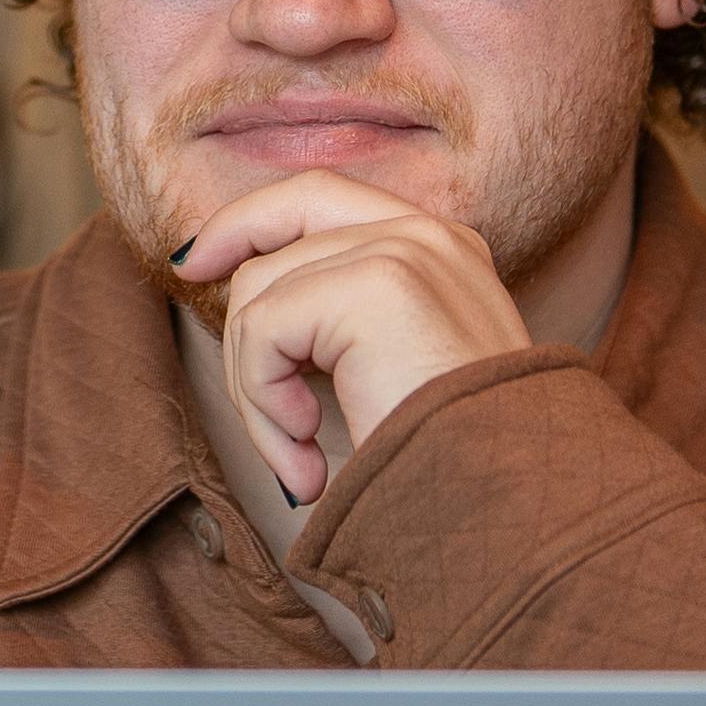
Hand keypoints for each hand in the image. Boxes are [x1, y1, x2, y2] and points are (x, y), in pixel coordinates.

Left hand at [174, 162, 528, 507]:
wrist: (508, 509)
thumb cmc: (454, 465)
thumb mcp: (402, 376)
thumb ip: (345, 326)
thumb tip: (255, 314)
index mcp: (445, 250)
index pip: (325, 196)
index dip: (253, 217)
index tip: (197, 259)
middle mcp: (430, 236)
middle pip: (287, 217)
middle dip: (232, 270)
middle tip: (202, 315)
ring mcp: (405, 252)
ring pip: (262, 292)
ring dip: (259, 394)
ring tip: (301, 461)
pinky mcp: (376, 285)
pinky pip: (264, 332)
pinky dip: (266, 407)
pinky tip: (310, 460)